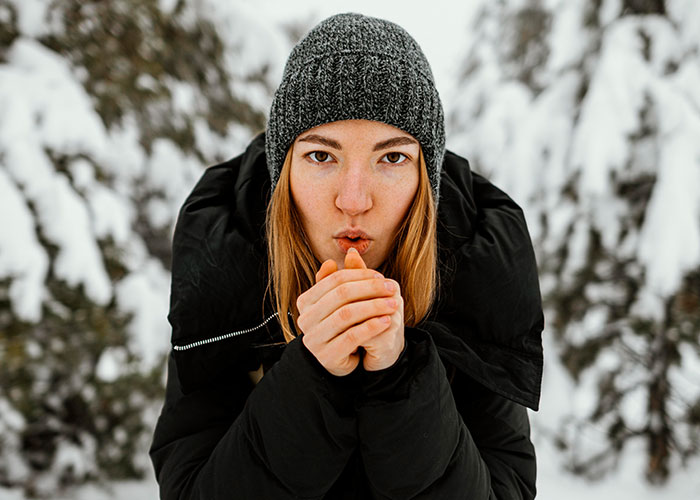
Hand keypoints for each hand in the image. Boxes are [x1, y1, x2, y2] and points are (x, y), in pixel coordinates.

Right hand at [296, 250, 399, 375]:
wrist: (339, 361)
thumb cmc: (341, 327)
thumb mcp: (341, 302)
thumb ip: (345, 280)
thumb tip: (351, 252)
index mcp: (305, 302)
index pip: (334, 280)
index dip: (360, 275)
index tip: (381, 276)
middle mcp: (305, 319)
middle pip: (341, 295)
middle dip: (370, 289)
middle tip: (392, 288)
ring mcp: (314, 339)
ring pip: (346, 315)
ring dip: (373, 307)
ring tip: (393, 303)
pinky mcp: (327, 356)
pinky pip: (351, 337)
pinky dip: (371, 327)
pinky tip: (386, 321)